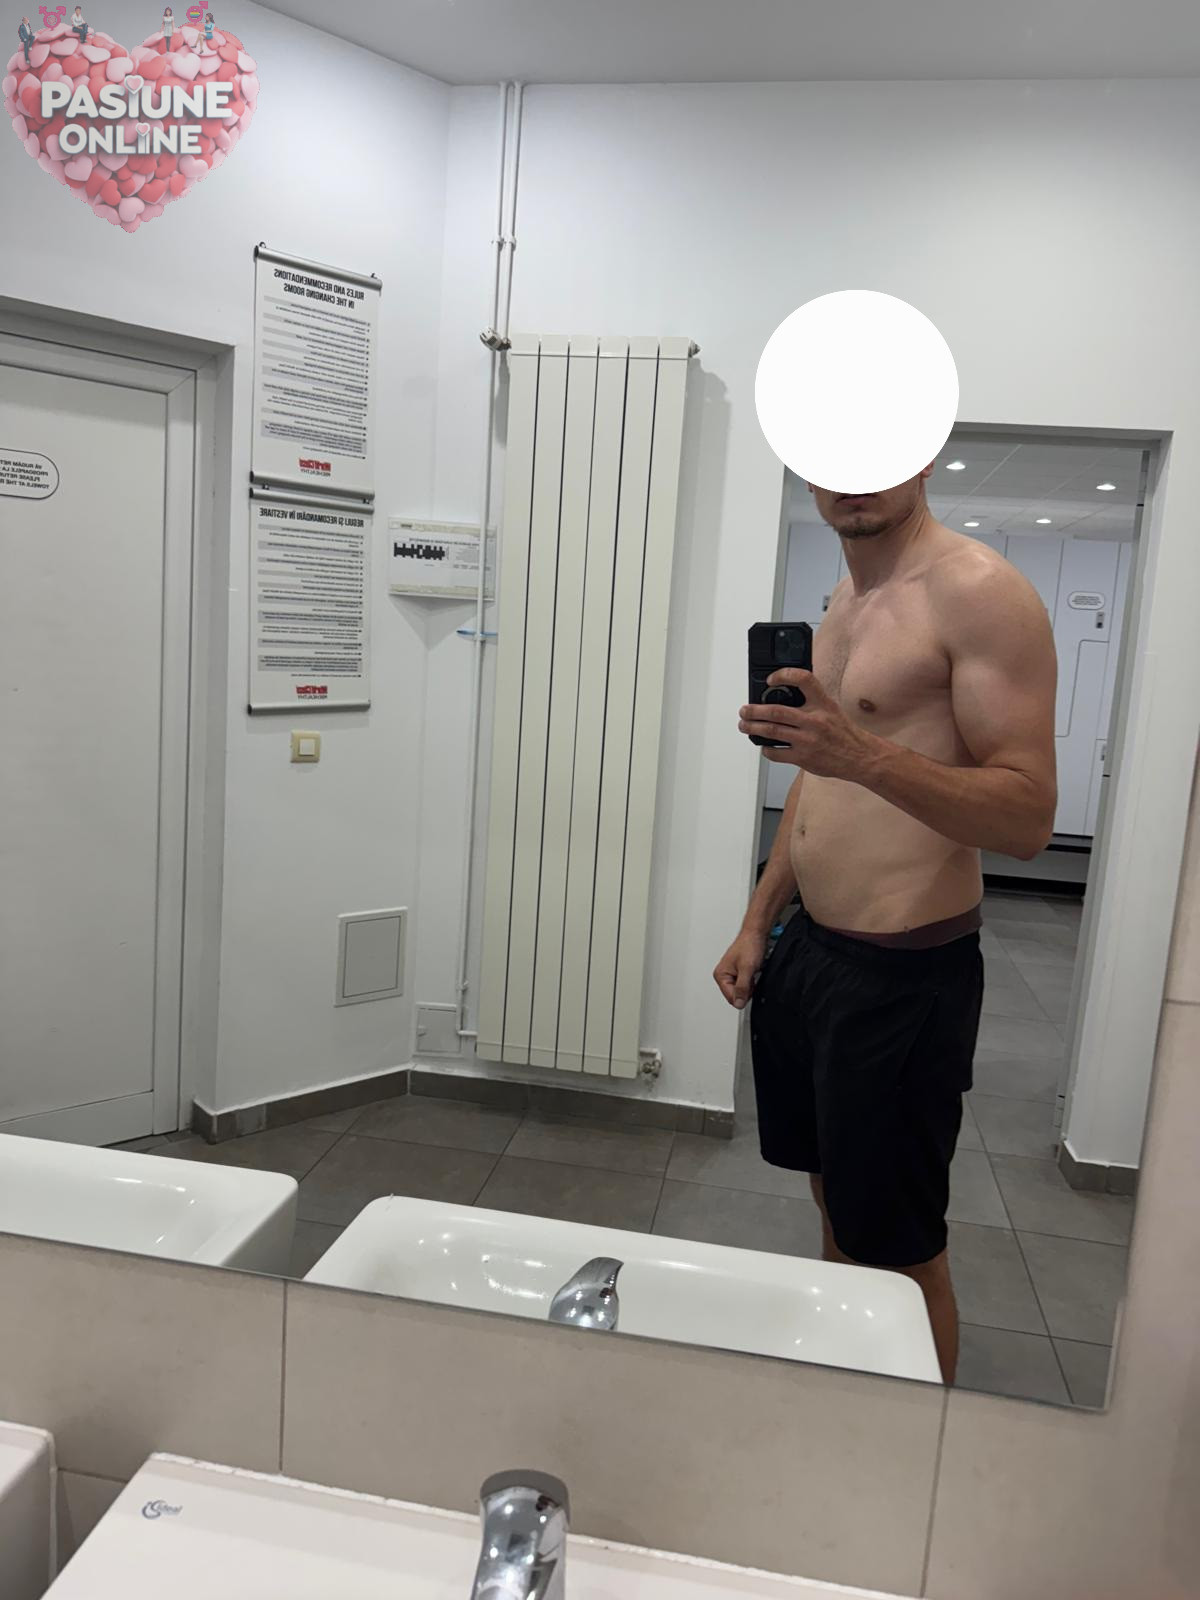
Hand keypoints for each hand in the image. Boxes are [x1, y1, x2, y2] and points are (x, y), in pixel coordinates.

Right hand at [713, 927, 767, 1009]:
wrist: (756, 934)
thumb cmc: (749, 946)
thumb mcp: (747, 969)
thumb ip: (742, 988)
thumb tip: (738, 1003)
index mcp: (720, 975)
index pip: (731, 998)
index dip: (743, 995)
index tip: (749, 985)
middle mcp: (723, 975)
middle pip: (736, 995)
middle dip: (747, 989)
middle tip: (751, 975)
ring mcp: (731, 974)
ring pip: (742, 990)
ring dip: (750, 984)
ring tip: (752, 971)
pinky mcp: (739, 972)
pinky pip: (746, 984)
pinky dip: (752, 981)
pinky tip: (753, 971)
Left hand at [739, 669, 875, 778]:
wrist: (860, 756)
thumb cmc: (844, 732)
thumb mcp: (831, 709)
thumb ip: (811, 701)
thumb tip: (782, 696)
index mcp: (823, 703)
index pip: (803, 679)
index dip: (784, 675)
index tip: (771, 679)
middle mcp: (815, 720)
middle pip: (777, 711)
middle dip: (754, 710)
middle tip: (744, 710)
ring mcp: (808, 740)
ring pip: (772, 731)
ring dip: (753, 728)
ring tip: (745, 726)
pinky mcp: (804, 757)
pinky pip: (777, 753)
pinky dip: (766, 749)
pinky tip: (764, 746)